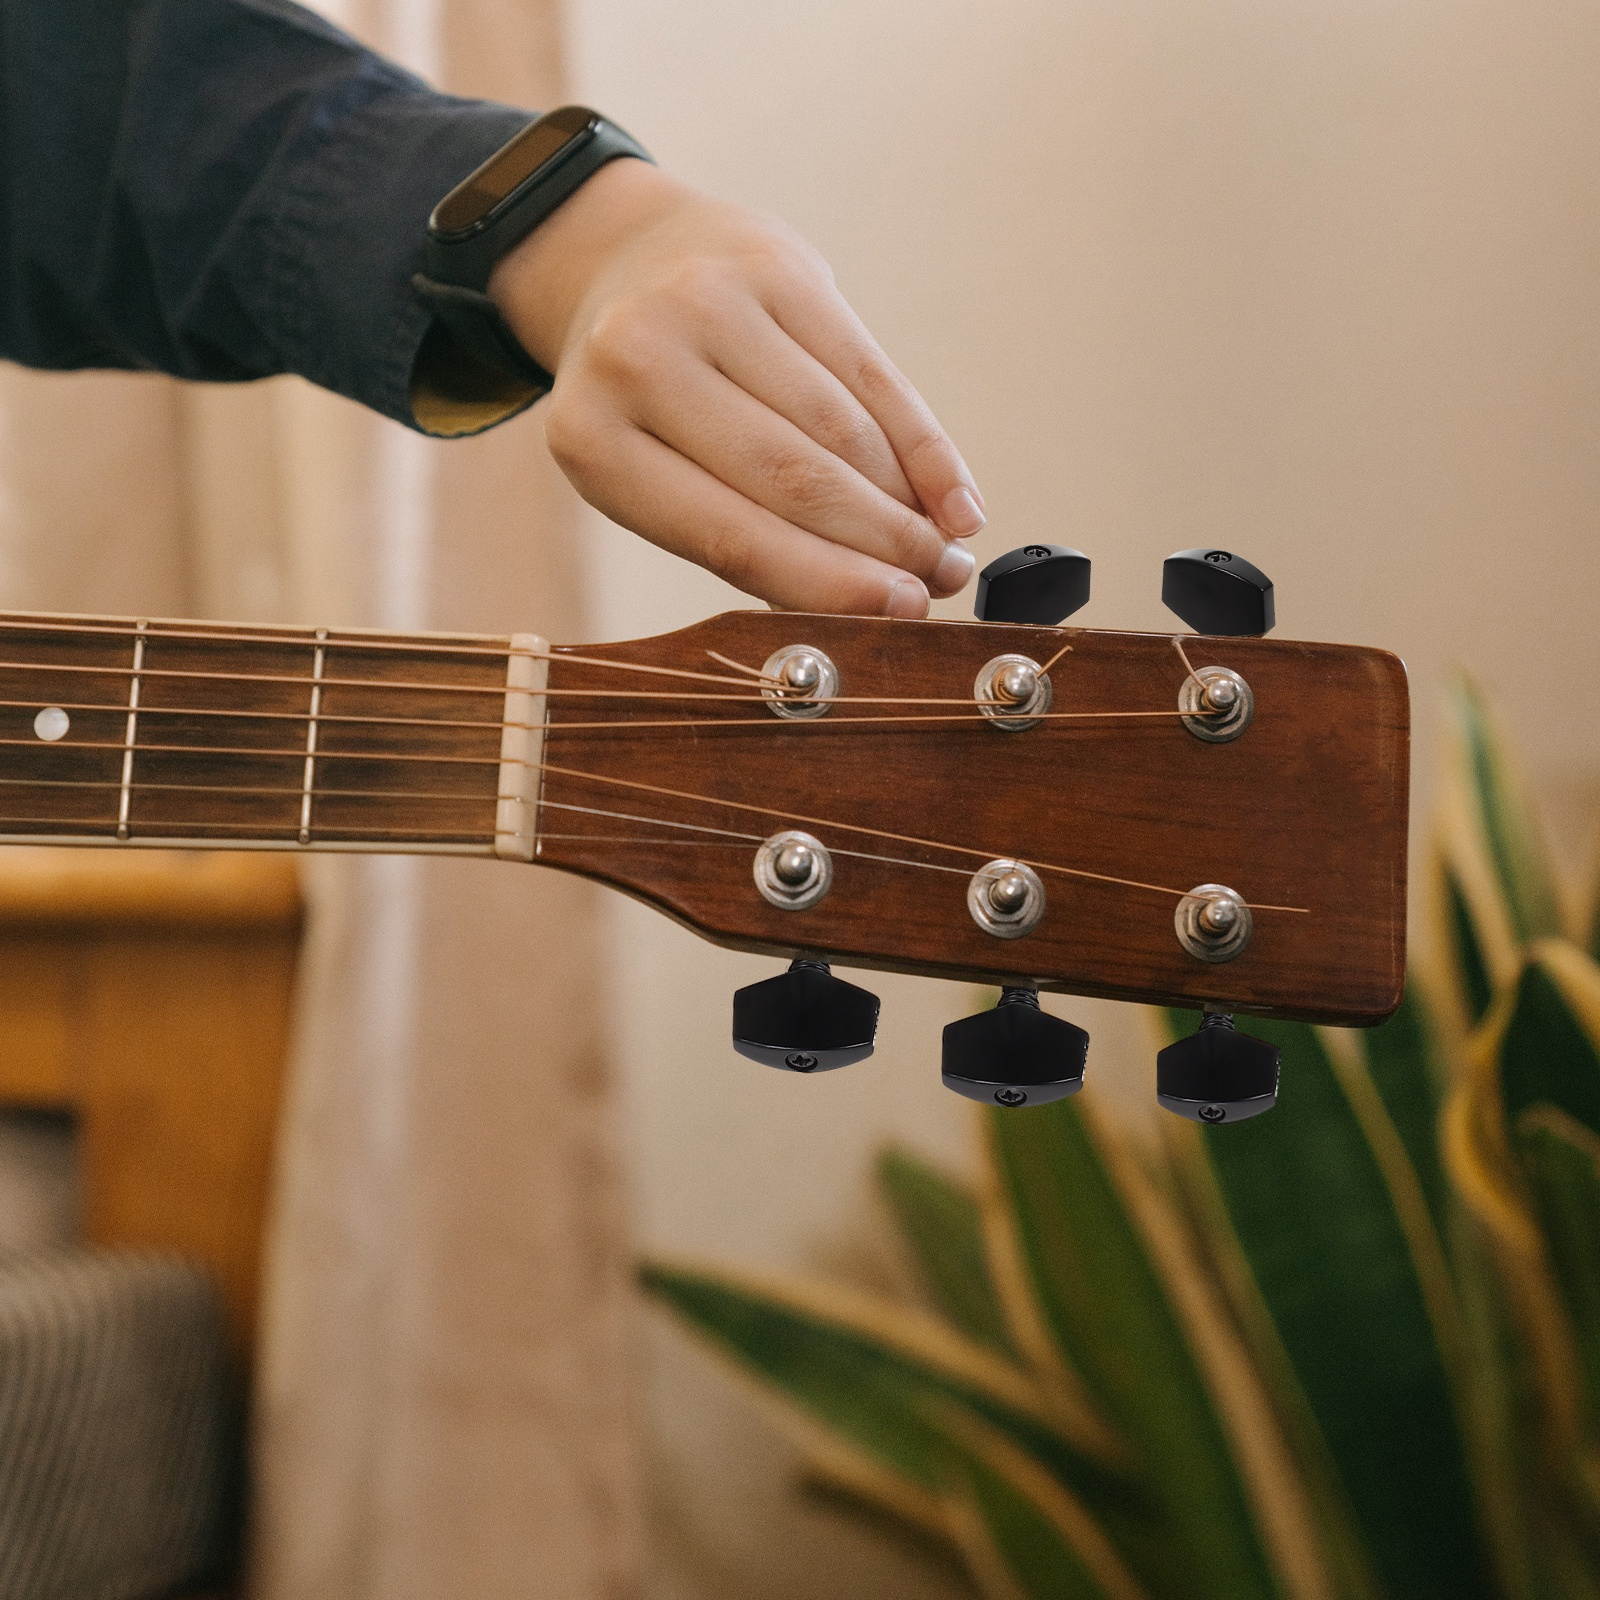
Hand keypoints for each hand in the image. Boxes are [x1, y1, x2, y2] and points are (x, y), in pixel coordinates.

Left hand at [488, 159, 983, 616]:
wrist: (626, 261)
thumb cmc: (647, 405)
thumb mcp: (653, 475)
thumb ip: (738, 540)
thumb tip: (864, 606)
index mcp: (592, 439)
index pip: (730, 534)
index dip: (826, 582)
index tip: (900, 615)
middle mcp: (639, 360)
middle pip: (794, 478)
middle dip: (881, 544)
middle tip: (939, 585)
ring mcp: (708, 301)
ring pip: (840, 427)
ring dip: (907, 501)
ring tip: (945, 548)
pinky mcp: (776, 264)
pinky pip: (870, 371)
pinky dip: (922, 442)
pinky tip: (954, 494)